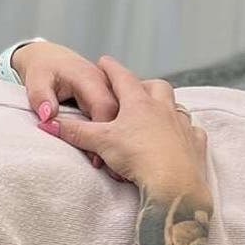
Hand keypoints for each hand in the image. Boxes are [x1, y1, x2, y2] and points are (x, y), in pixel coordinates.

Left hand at [16, 41, 121, 175]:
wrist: (50, 57)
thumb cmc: (43, 69)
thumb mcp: (37, 80)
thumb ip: (40, 96)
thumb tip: (47, 116)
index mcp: (89, 77)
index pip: (103, 106)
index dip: (103, 132)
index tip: (97, 158)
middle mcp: (105, 84)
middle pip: (118, 116)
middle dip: (118, 142)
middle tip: (112, 172)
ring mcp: (110, 92)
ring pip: (123, 119)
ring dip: (123, 142)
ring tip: (118, 172)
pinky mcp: (109, 100)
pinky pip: (118, 120)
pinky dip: (118, 137)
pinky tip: (118, 160)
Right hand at [43, 56, 211, 203]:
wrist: (173, 183)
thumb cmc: (137, 157)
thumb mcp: (100, 142)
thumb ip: (74, 131)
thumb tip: (48, 123)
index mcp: (139, 104)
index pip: (122, 78)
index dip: (111, 68)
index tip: (104, 61)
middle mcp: (164, 110)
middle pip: (157, 87)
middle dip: (145, 84)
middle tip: (135, 89)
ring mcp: (183, 126)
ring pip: (178, 107)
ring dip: (167, 106)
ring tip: (157, 112)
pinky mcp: (196, 145)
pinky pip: (194, 132)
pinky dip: (186, 131)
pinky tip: (180, 136)